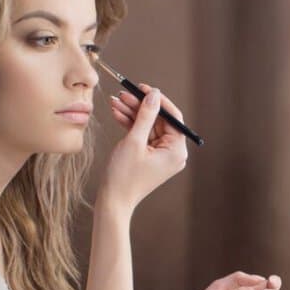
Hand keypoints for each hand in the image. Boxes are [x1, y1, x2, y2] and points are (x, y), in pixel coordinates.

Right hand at [100, 85, 187, 211]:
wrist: (113, 201)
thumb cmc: (124, 175)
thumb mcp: (134, 140)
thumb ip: (145, 115)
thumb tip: (154, 94)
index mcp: (176, 150)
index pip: (173, 117)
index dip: (158, 100)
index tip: (144, 88)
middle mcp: (173, 153)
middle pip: (160, 120)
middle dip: (140, 106)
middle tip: (124, 93)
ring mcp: (162, 155)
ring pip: (149, 126)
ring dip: (132, 113)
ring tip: (115, 101)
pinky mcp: (150, 157)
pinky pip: (143, 135)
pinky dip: (131, 125)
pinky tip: (116, 113)